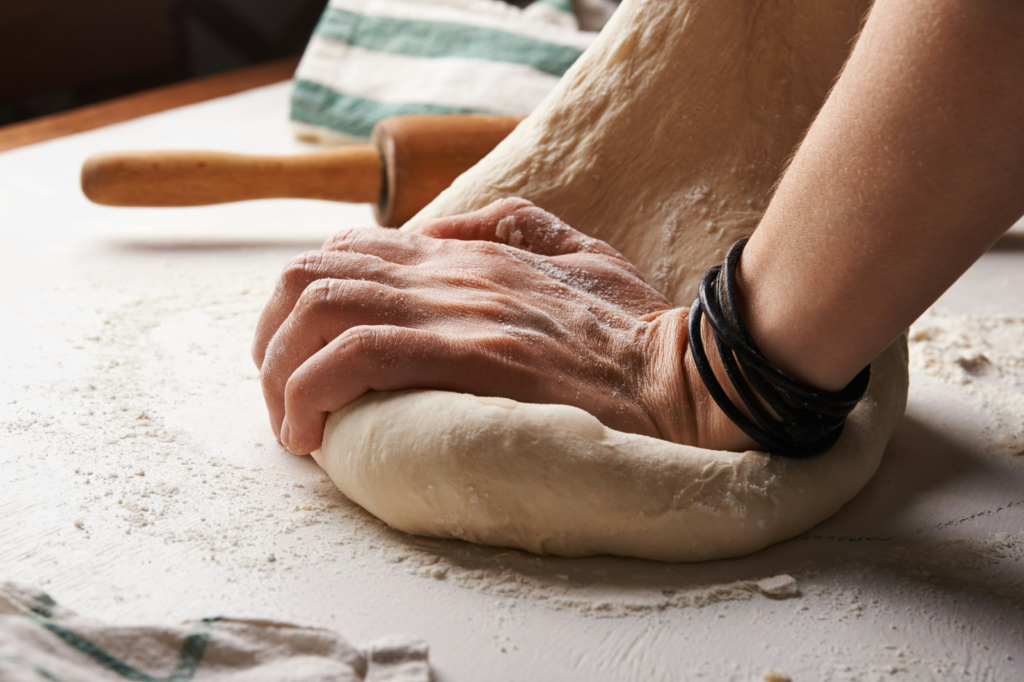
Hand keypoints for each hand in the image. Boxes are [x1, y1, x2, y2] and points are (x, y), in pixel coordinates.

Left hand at [252, 198, 752, 454]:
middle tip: (283, 398)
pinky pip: (357, 356)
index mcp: (467, 253)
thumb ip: (513, 225)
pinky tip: (313, 435)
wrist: (687, 376)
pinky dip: (312, 392)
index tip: (304, 361)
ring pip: (320, 309)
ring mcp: (459, 311)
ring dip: (281, 371)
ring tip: (292, 425)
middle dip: (271, 339)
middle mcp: (450, 272)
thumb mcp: (579, 251)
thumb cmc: (635, 330)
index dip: (303, 303)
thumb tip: (444, 227)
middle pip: (311, 275)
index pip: (347, 251)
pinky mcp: (471, 356)